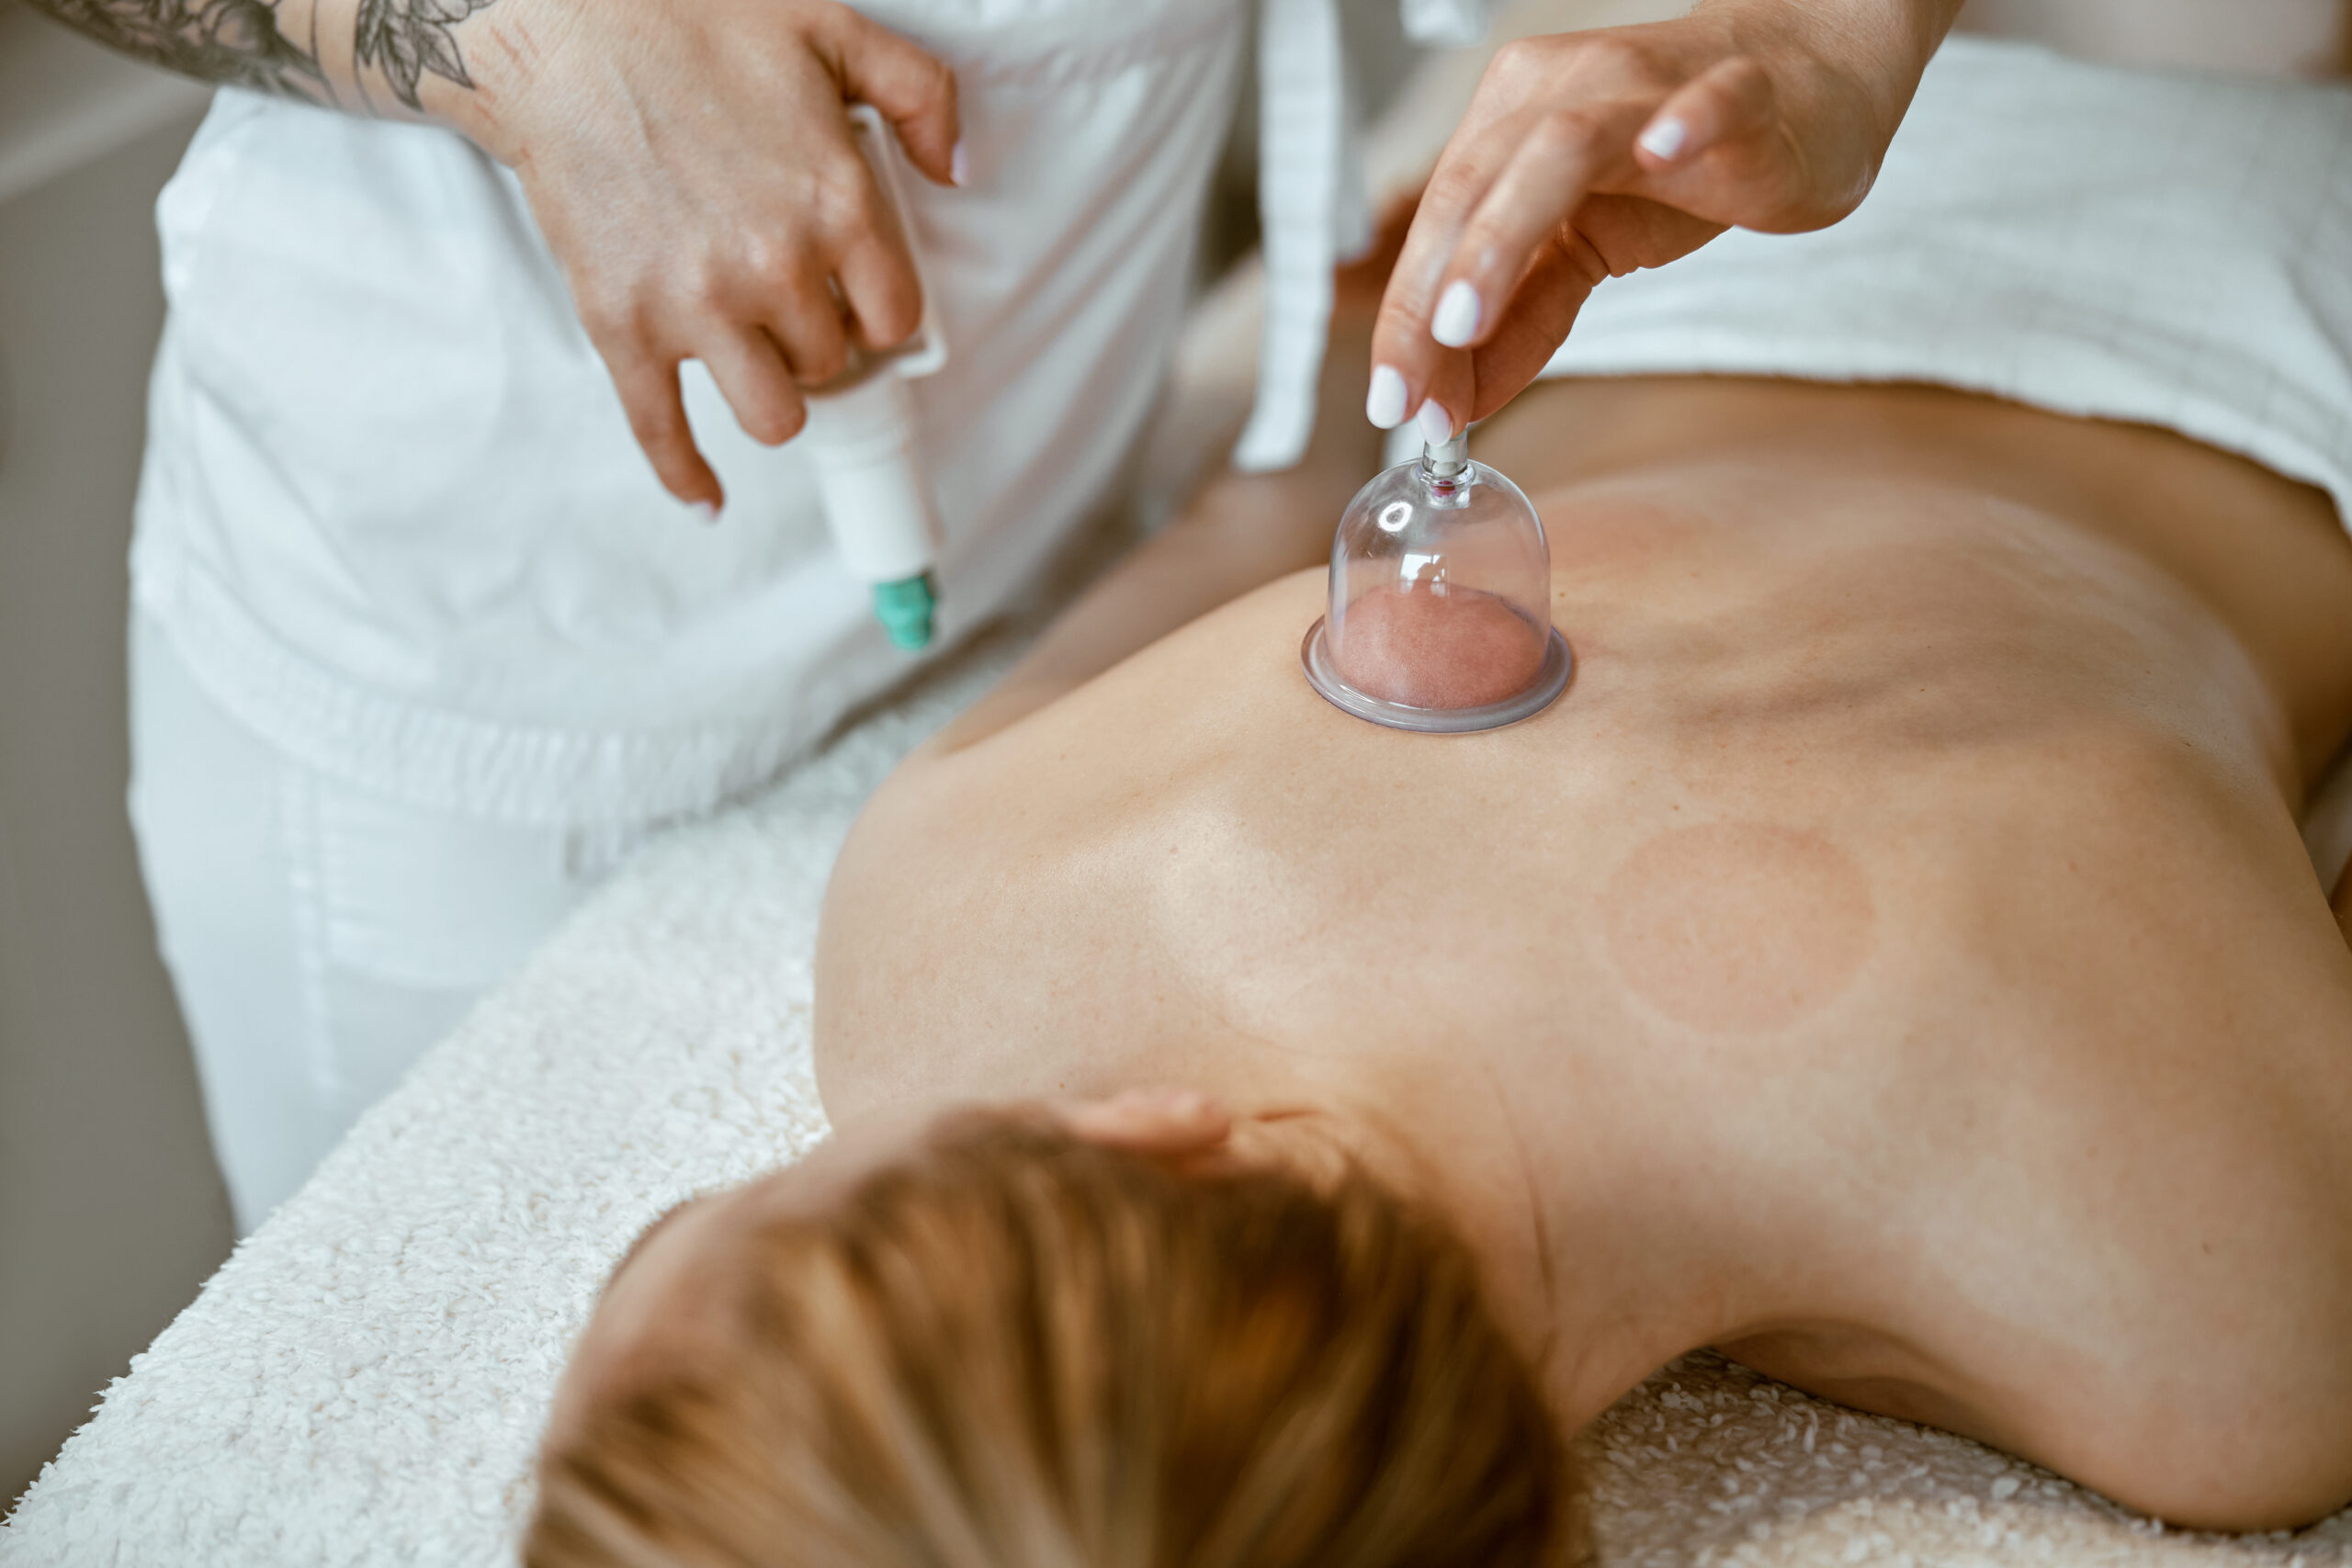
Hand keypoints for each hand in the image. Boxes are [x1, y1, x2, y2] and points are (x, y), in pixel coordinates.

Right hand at [455, 0, 959, 509]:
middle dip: (819, 339)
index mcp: (835, 203)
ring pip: (774, 414)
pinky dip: (688, 475)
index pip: (895, 317)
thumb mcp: (831, 28)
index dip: (880, 312)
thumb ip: (921, 95)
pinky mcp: (623, 327)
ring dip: (774, 394)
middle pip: (832, 363)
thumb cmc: (689, 20)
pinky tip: (708, 497)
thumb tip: (958, 173)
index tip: (857, 299)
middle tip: (789, 303)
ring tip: (758, 356)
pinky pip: (664, 433)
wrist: (557, 28)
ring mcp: (696, 306)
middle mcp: (773, 267)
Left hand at [1367, 0, 1957, 439]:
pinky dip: (1681, 125)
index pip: (1438, 224)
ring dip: (1499, 236)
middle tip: (1414, 390)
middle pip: (1473, 186)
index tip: (1393, 403)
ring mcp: (1647, 88)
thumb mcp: (1589, 249)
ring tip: (1464, 320)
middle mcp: (1560, 92)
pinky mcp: (1739, 95)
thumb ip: (1524, 319)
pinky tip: (1659, 155)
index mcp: (1510, 124)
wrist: (1804, 86)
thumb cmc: (1683, 165)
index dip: (1407, 318)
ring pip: (1556, 149)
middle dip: (1429, 295)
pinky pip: (1706, 102)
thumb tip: (1455, 404)